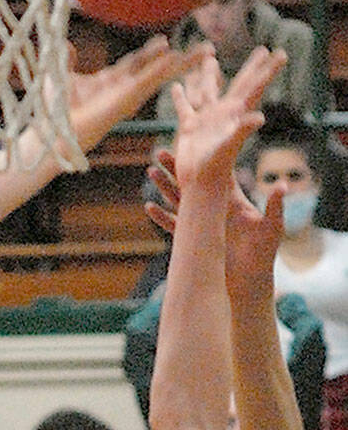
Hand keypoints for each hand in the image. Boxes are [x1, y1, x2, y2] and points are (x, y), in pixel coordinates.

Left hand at [66, 36, 209, 154]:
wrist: (51, 134)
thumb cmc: (52, 112)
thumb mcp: (59, 76)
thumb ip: (67, 59)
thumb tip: (67, 43)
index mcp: (110, 82)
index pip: (136, 63)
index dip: (151, 52)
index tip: (165, 41)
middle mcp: (122, 88)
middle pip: (156, 68)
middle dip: (179, 58)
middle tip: (203, 48)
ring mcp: (126, 95)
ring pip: (160, 75)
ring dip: (183, 63)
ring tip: (206, 52)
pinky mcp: (124, 102)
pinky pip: (147, 82)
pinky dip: (161, 70)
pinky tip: (176, 58)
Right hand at [147, 146, 285, 305]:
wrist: (248, 283)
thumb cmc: (263, 256)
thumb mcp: (271, 229)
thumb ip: (274, 207)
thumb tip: (281, 184)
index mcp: (232, 202)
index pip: (216, 175)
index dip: (206, 160)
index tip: (195, 146)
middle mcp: (215, 210)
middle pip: (192, 183)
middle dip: (176, 168)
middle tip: (161, 152)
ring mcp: (202, 225)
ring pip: (178, 201)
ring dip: (164, 187)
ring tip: (150, 172)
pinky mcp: (193, 240)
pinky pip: (173, 226)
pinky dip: (161, 216)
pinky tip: (148, 206)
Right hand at [169, 47, 284, 196]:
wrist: (200, 184)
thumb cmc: (216, 169)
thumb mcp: (230, 147)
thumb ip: (242, 130)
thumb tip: (259, 117)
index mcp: (235, 114)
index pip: (254, 86)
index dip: (267, 70)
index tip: (280, 54)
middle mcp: (224, 114)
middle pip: (240, 83)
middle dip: (252, 67)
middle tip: (263, 50)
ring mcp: (206, 119)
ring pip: (208, 90)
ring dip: (208, 74)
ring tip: (210, 57)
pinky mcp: (190, 128)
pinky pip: (184, 107)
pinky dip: (180, 96)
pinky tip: (176, 85)